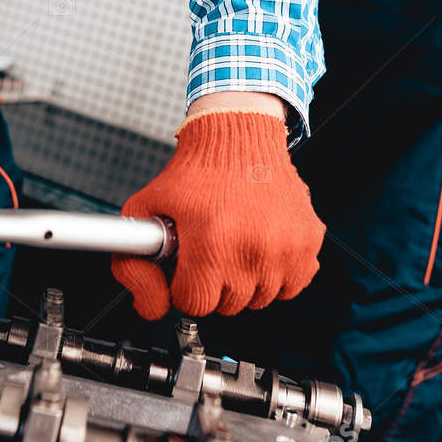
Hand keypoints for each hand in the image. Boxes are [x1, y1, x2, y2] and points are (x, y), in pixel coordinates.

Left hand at [111, 110, 324, 318]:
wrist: (239, 134)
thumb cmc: (197, 169)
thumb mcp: (145, 208)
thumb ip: (132, 265)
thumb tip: (150, 306)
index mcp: (211, 242)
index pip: (195, 303)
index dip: (184, 287)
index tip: (186, 267)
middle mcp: (253, 248)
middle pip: (227, 304)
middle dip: (213, 282)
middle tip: (210, 248)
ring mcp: (286, 247)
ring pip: (260, 299)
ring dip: (246, 279)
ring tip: (235, 242)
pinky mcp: (308, 242)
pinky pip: (293, 284)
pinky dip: (277, 272)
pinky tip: (262, 245)